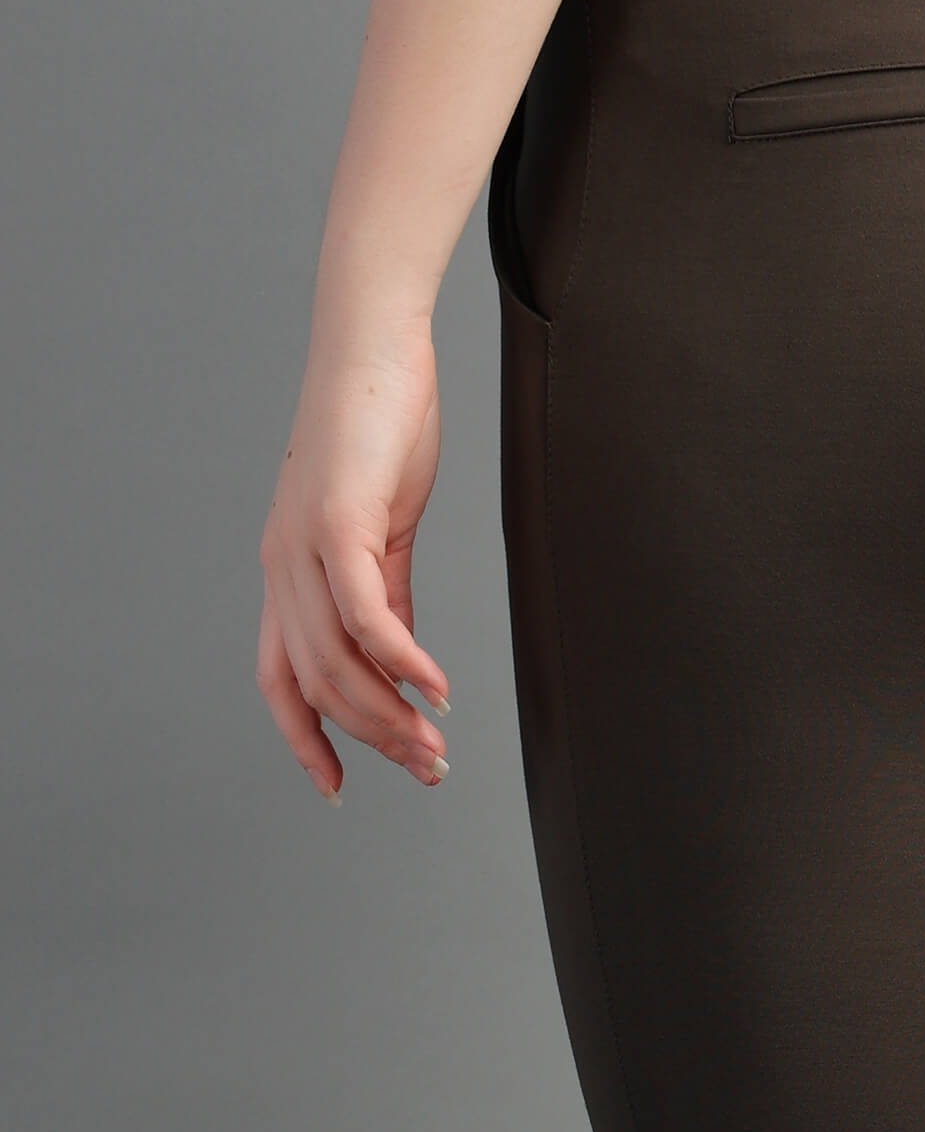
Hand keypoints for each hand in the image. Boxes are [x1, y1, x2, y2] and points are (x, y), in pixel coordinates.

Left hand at [257, 319, 451, 802]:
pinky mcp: (336, 521)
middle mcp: (282, 567)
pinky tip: (437, 687)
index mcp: (288, 572)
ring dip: (392, 715)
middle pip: (317, 685)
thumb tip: (401, 663)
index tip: (338, 787)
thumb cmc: (380, 425)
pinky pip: (367, 614)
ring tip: (438, 744)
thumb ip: (388, 596)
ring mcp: (302, 546)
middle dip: (374, 740)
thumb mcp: (383, 528)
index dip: (305, 740)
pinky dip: (402, 660)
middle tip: (430, 769)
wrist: (374, 343)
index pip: (280, 680)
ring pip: (339, 662)